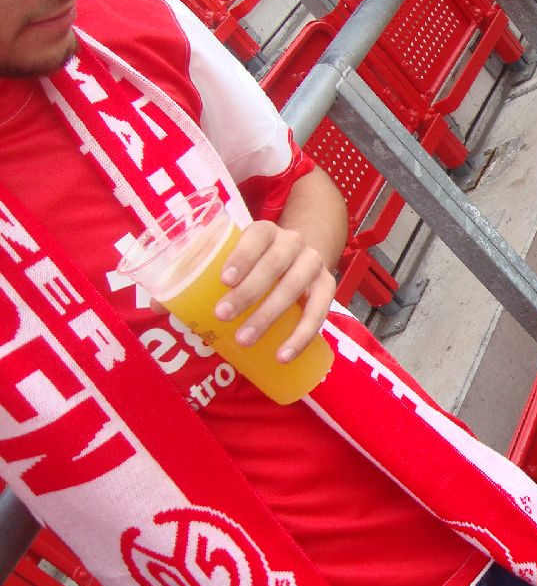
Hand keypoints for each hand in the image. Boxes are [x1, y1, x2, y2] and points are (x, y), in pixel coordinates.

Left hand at [213, 221, 335, 361]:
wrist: (300, 258)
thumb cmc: (256, 261)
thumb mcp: (232, 256)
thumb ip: (199, 273)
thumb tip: (160, 306)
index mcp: (265, 231)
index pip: (256, 237)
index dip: (241, 257)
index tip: (224, 281)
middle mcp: (293, 243)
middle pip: (273, 265)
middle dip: (248, 292)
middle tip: (223, 315)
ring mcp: (313, 264)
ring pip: (294, 288)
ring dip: (268, 316)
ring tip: (245, 340)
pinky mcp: (328, 287)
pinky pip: (318, 313)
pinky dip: (301, 336)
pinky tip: (283, 355)